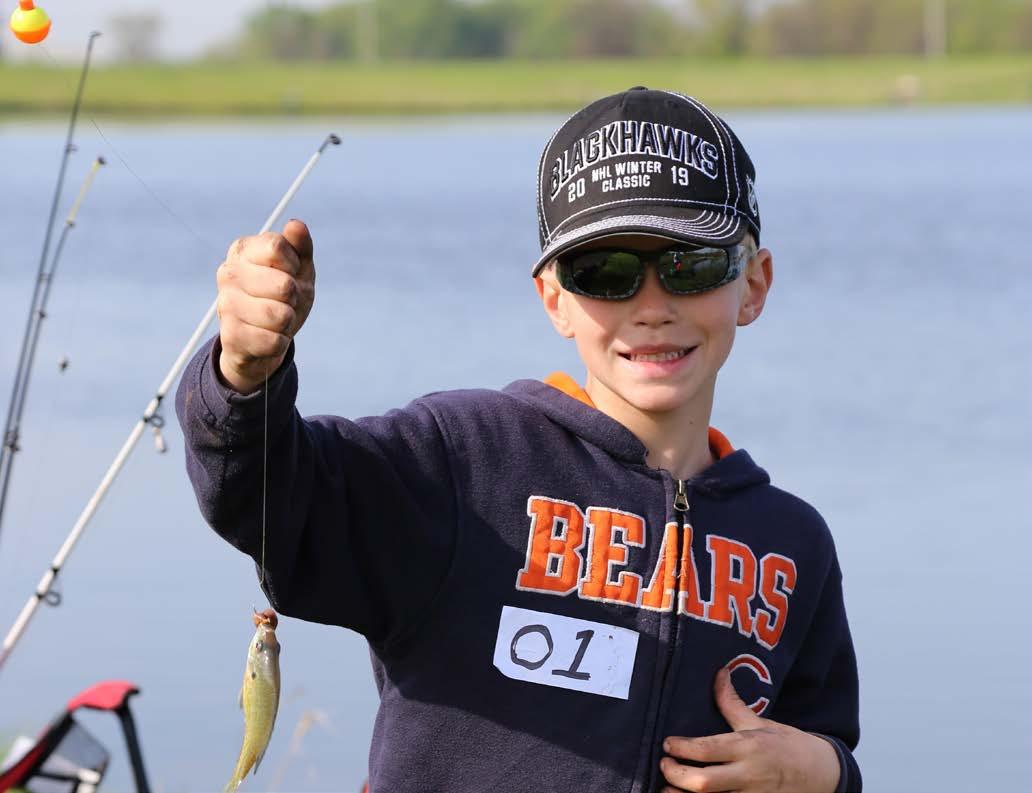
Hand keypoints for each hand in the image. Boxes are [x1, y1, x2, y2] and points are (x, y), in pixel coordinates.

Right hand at [215, 219, 314, 393]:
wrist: (261, 338)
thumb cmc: (282, 296)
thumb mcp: (298, 268)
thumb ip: (299, 246)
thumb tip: (295, 225)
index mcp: (243, 249)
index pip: (277, 247)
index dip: (294, 265)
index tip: (290, 273)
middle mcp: (228, 273)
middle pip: (284, 285)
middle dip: (294, 298)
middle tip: (284, 301)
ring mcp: (225, 304)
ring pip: (280, 316)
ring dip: (288, 322)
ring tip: (277, 320)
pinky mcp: (230, 336)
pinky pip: (275, 341)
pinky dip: (280, 342)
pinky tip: (268, 337)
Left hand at [660, 667, 840, 792]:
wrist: (822, 775)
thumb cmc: (788, 746)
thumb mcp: (761, 722)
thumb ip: (732, 703)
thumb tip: (718, 673)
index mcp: (748, 748)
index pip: (707, 749)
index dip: (682, 748)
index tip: (667, 743)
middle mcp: (748, 776)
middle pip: (703, 782)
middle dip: (676, 775)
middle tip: (664, 764)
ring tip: (667, 788)